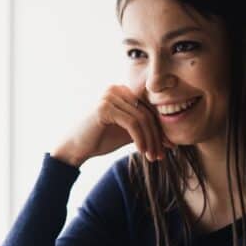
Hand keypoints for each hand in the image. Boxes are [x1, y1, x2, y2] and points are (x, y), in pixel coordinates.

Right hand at [51, 85, 171, 167]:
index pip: (148, 108)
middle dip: (157, 136)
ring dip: (150, 140)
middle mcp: (116, 89)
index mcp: (121, 91)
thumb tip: (171, 141)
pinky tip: (141, 151)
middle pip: (147, 112)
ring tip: (152, 156)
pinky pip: (132, 123)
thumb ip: (144, 131)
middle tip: (161, 155)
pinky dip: (140, 139)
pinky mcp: (105, 107)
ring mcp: (109, 96)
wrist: (74, 148)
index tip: (167, 148)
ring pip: (142, 119)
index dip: (160, 129)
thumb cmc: (98, 140)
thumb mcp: (127, 134)